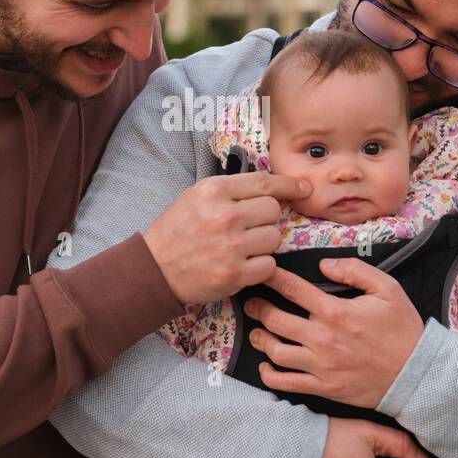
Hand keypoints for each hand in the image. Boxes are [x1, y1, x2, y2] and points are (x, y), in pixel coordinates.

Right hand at [143, 172, 310, 304]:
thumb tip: (276, 191)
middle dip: (266, 219)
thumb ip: (233, 190)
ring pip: (274, 238)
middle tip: (247, 227)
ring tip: (241, 247)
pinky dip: (260, 267)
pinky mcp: (234, 275)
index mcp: (215, 191)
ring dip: (264, 244)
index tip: (303, 188)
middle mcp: (225, 216)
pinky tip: (242, 264)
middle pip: (273, 210)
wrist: (154, 268)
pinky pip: (269, 265)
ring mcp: (231, 247)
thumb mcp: (197, 196)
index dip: (289, 185)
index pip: (264, 182)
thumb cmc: (178, 230)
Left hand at [245, 259, 423, 408]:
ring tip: (257, 332)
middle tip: (251, 303)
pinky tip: (266, 367)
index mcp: (334, 311)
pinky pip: (287, 383)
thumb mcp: (387, 289)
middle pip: (275, 320)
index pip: (292, 289)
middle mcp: (321, 338)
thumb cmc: (403, 329)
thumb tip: (323, 265)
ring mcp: (320, 365)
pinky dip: (270, 375)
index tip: (260, 273)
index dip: (271, 277)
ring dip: (260, 339)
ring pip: (275, 351)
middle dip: (257, 308)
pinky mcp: (323, 387)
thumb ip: (354, 270)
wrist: (416, 374)